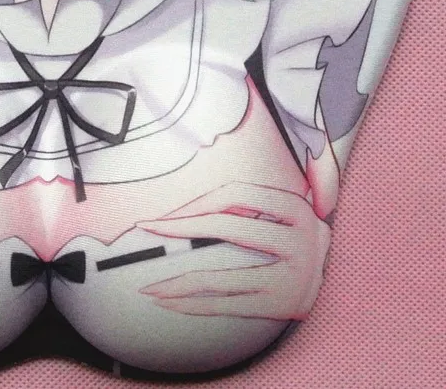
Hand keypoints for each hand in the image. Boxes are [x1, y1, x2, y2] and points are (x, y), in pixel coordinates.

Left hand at [137, 182, 330, 320]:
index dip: (199, 199)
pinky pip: (228, 304)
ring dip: (177, 283)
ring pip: (221, 277)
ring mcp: (293, 276)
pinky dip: (194, 306)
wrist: (343, 289)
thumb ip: (255, 200)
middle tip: (146, 227)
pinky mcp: (283, 306)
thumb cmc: (298, 242)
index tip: (166, 210)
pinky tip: (171, 304)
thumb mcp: (288, 212)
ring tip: (149, 287)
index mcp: (297, 207)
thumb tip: (197, 184)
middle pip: (227, 227)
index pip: (238, 194)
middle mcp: (301, 239)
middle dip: (179, 227)